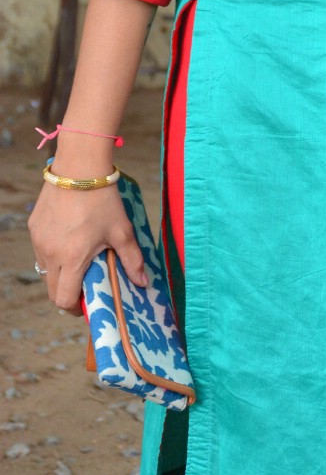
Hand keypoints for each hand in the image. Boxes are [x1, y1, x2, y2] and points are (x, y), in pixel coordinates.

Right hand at [29, 182, 145, 312]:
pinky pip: (41, 250)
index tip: (86, 304)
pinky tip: (69, 238)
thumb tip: (143, 283)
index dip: (75, 307)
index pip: (64, 299)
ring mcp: (38, 240)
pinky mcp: (34, 227)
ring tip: (79, 259)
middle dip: (67, 293)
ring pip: (45, 270)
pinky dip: (53, 253)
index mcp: (71, 258)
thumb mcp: (121, 230)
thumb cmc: (103, 200)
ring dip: (59, 273)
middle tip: (84, 286)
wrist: (79, 166)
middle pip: (52, 290)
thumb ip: (132, 260)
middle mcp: (49, 253)